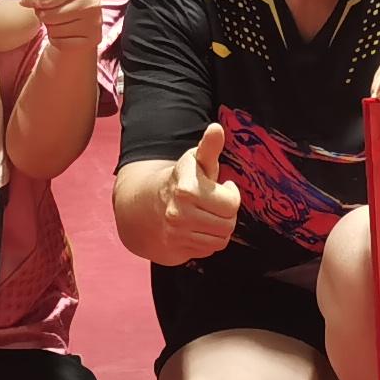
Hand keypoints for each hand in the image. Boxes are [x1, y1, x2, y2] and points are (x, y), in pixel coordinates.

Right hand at [156, 119, 241, 261]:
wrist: (148, 206)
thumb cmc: (182, 180)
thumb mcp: (195, 161)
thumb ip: (209, 147)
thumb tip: (216, 128)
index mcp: (187, 189)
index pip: (231, 203)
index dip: (231, 193)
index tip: (222, 186)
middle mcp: (179, 213)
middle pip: (228, 224)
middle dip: (227, 213)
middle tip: (215, 203)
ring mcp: (177, 234)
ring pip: (221, 239)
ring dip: (219, 228)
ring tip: (209, 214)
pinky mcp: (177, 250)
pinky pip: (209, 250)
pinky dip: (208, 240)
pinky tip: (199, 228)